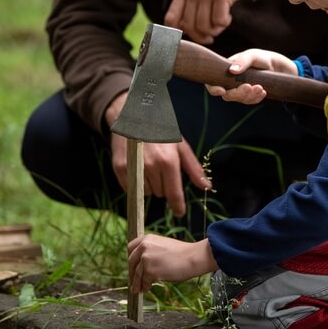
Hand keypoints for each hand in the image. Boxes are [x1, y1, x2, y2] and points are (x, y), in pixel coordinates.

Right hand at [106, 94, 210, 217]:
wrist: (133, 115)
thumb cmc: (161, 130)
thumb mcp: (181, 146)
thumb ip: (194, 168)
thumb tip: (207, 187)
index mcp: (168, 161)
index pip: (173, 192)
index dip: (177, 205)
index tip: (179, 213)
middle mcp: (151, 166)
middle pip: (160, 193)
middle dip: (164, 185)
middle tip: (161, 168)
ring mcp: (134, 168)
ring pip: (146, 192)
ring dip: (150, 184)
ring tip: (149, 165)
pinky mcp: (120, 168)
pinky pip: (131, 189)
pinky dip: (136, 184)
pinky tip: (139, 169)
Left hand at [128, 235, 218, 292]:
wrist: (192, 257)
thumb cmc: (182, 253)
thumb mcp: (163, 245)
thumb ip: (151, 251)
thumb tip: (142, 264)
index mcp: (147, 238)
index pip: (130, 248)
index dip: (131, 259)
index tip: (132, 267)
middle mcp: (144, 247)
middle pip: (131, 262)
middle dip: (131, 273)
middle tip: (133, 282)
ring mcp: (146, 259)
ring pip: (136, 274)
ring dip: (137, 283)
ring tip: (138, 289)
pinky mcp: (149, 271)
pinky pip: (144, 281)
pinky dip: (145, 286)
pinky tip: (148, 288)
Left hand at [164, 0, 249, 43]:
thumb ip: (189, 8)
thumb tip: (187, 33)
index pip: (171, 20)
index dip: (180, 33)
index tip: (193, 35)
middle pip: (189, 27)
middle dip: (201, 37)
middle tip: (211, 34)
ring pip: (204, 27)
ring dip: (215, 30)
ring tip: (221, 22)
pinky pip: (219, 21)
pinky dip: (225, 23)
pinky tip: (228, 16)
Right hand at [206, 48, 296, 103]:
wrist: (275, 66)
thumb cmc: (260, 57)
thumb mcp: (252, 55)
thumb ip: (242, 60)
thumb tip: (232, 70)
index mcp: (224, 71)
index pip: (212, 82)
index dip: (213, 88)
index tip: (222, 90)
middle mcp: (229, 82)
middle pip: (227, 94)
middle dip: (238, 93)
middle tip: (250, 86)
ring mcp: (238, 90)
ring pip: (239, 99)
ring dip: (250, 95)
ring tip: (261, 88)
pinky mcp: (248, 96)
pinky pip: (249, 101)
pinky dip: (256, 98)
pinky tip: (263, 91)